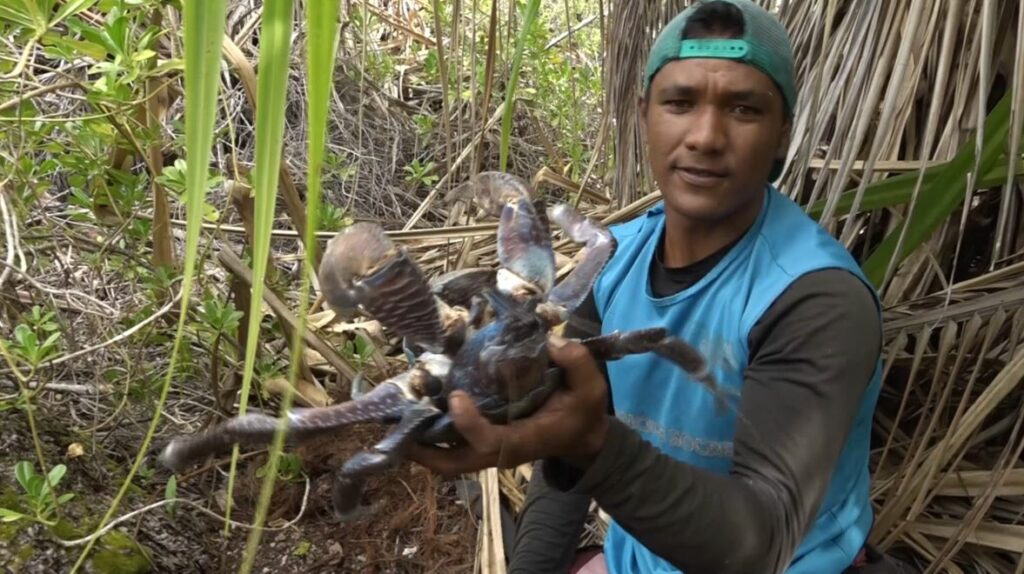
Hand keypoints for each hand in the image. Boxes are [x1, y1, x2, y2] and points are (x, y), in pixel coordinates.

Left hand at [405, 334, 609, 476]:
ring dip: (421, 443)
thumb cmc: (583, 413)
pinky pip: (452, 444)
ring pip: (449, 458)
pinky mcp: (486, 439)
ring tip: (396, 417)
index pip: (490, 443)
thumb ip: (577, 363)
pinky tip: (415, 406)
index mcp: (526, 441)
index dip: (469, 425)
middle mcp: (502, 449)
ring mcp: (491, 448)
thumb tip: (551, 342)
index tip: (456, 396)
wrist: (583, 436)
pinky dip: (431, 432)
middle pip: (456, 464)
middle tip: (398, 429)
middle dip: (425, 452)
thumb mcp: (591, 388)